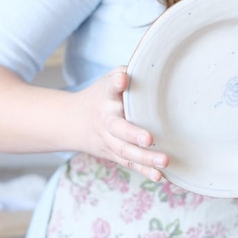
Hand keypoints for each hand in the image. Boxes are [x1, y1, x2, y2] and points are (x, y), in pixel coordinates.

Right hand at [77, 66, 168, 180]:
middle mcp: (106, 119)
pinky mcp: (114, 154)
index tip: (122, 79)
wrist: (73, 122)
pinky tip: (160, 177)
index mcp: (106, 96)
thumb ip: (128, 73)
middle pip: (117, 128)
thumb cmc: (102, 96)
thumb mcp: (109, 80)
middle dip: (133, 134)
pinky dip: (144, 171)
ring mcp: (109, 140)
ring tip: (164, 161)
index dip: (116, 83)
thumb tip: (158, 60)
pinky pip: (130, 164)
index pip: (110, 87)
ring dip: (144, 158)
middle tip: (149, 138)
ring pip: (125, 151)